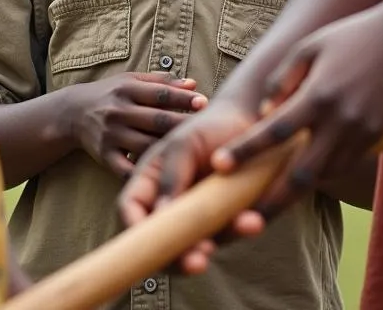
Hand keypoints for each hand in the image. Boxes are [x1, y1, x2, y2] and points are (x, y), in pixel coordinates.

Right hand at [70, 72, 207, 177]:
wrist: (72, 112)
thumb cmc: (111, 93)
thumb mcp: (132, 80)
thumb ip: (163, 82)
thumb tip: (194, 84)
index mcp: (127, 89)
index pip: (159, 93)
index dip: (182, 98)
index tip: (204, 102)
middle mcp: (118, 111)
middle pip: (156, 120)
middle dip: (182, 124)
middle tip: (207, 130)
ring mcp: (111, 135)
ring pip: (145, 145)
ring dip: (168, 150)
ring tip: (192, 154)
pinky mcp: (104, 156)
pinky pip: (126, 169)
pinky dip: (144, 173)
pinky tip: (164, 177)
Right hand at [118, 99, 262, 272]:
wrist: (247, 121)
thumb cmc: (208, 126)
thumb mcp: (184, 143)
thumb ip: (171, 175)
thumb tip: (160, 215)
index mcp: (150, 181)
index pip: (130, 210)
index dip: (134, 230)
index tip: (152, 243)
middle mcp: (168, 203)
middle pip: (159, 242)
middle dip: (177, 258)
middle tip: (198, 261)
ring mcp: (195, 216)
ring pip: (194, 246)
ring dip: (214, 246)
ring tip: (236, 229)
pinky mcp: (222, 220)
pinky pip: (225, 235)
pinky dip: (239, 230)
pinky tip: (252, 221)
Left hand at [212, 0, 382, 220]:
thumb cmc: (350, 37)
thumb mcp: (309, 46)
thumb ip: (282, 79)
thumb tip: (264, 114)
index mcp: (318, 94)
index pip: (275, 132)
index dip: (245, 151)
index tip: (219, 166)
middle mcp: (340, 121)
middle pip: (301, 174)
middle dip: (271, 202)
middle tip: (242, 220)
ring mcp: (361, 133)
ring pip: (323, 177)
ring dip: (295, 193)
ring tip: (265, 208)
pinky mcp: (376, 138)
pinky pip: (342, 166)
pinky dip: (320, 175)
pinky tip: (301, 179)